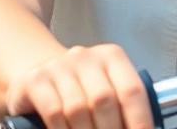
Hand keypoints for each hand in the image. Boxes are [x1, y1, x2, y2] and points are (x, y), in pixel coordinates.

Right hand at [5, 44, 152, 128]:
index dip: (140, 120)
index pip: (132, 90)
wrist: (39, 71)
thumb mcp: (104, 88)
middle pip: (104, 100)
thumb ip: (121, 106)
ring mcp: (59, 66)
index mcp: (111, 57)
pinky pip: (54, 112)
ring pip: (78, 109)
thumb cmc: (81, 87)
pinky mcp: (36, 80)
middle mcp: (85, 57)